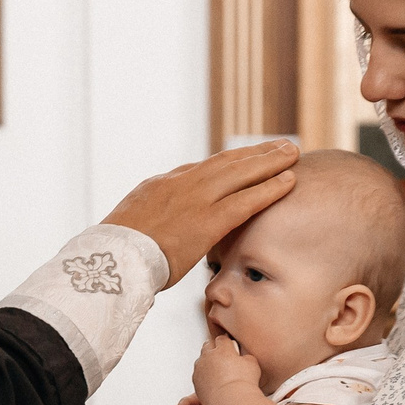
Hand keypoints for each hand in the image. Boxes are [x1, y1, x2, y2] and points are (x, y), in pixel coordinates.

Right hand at [103, 140, 299, 289]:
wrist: (111, 259)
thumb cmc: (116, 253)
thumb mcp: (132, 224)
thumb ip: (154, 217)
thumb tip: (165, 223)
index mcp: (161, 184)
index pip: (203, 168)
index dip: (230, 162)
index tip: (246, 157)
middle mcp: (181, 184)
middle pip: (226, 162)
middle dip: (256, 153)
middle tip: (280, 145)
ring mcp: (195, 200)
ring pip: (240, 174)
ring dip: (270, 162)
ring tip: (292, 153)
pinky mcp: (207, 221)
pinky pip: (246, 201)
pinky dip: (270, 189)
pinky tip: (290, 182)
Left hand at [193, 334, 260, 402]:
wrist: (230, 400)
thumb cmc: (242, 383)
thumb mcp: (252, 364)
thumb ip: (246, 357)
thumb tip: (244, 358)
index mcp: (223, 349)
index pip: (222, 339)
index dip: (226, 343)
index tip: (229, 346)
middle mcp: (209, 356)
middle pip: (208, 345)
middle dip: (214, 348)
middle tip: (222, 354)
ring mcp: (200, 368)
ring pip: (201, 359)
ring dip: (208, 361)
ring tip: (217, 369)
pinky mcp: (195, 380)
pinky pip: (198, 373)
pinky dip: (204, 375)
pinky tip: (212, 381)